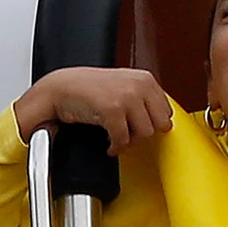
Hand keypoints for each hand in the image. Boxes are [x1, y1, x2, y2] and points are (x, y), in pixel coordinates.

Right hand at [12, 67, 173, 145]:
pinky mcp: (112, 110)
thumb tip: (161, 123)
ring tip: (118, 138)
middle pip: (160, 124)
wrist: (61, 87)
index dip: (153, 124)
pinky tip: (109, 143)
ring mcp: (127, 97)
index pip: (166, 111)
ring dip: (129, 141)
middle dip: (144, 133)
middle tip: (130, 134)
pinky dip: (115, 147)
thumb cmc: (89, 88)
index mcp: (145, 79)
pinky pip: (123, 139)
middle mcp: (139, 85)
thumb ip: (143, 99)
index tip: (142, 129)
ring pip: (144, 134)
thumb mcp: (123, 86)